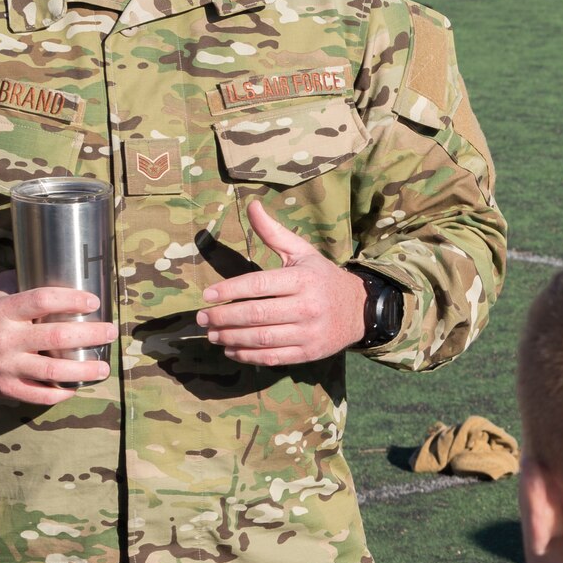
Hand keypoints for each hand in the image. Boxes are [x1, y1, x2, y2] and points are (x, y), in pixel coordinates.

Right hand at [0, 270, 114, 404]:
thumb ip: (21, 281)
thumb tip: (55, 269)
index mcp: (3, 310)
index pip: (43, 300)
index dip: (72, 300)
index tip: (94, 302)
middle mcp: (5, 339)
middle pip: (56, 337)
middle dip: (90, 334)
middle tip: (110, 332)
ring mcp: (6, 366)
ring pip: (52, 370)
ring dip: (83, 370)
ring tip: (104, 368)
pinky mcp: (5, 388)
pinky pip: (38, 394)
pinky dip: (59, 393)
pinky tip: (75, 387)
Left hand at [197, 198, 367, 365]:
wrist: (360, 309)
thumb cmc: (322, 277)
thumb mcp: (302, 252)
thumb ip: (274, 233)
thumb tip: (251, 205)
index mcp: (303, 279)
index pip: (259, 285)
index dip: (230, 290)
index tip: (208, 295)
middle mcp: (307, 306)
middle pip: (257, 314)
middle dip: (224, 317)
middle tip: (202, 318)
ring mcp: (309, 332)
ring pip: (262, 339)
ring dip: (231, 338)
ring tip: (212, 335)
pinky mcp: (309, 353)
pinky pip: (273, 357)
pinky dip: (248, 356)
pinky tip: (231, 350)